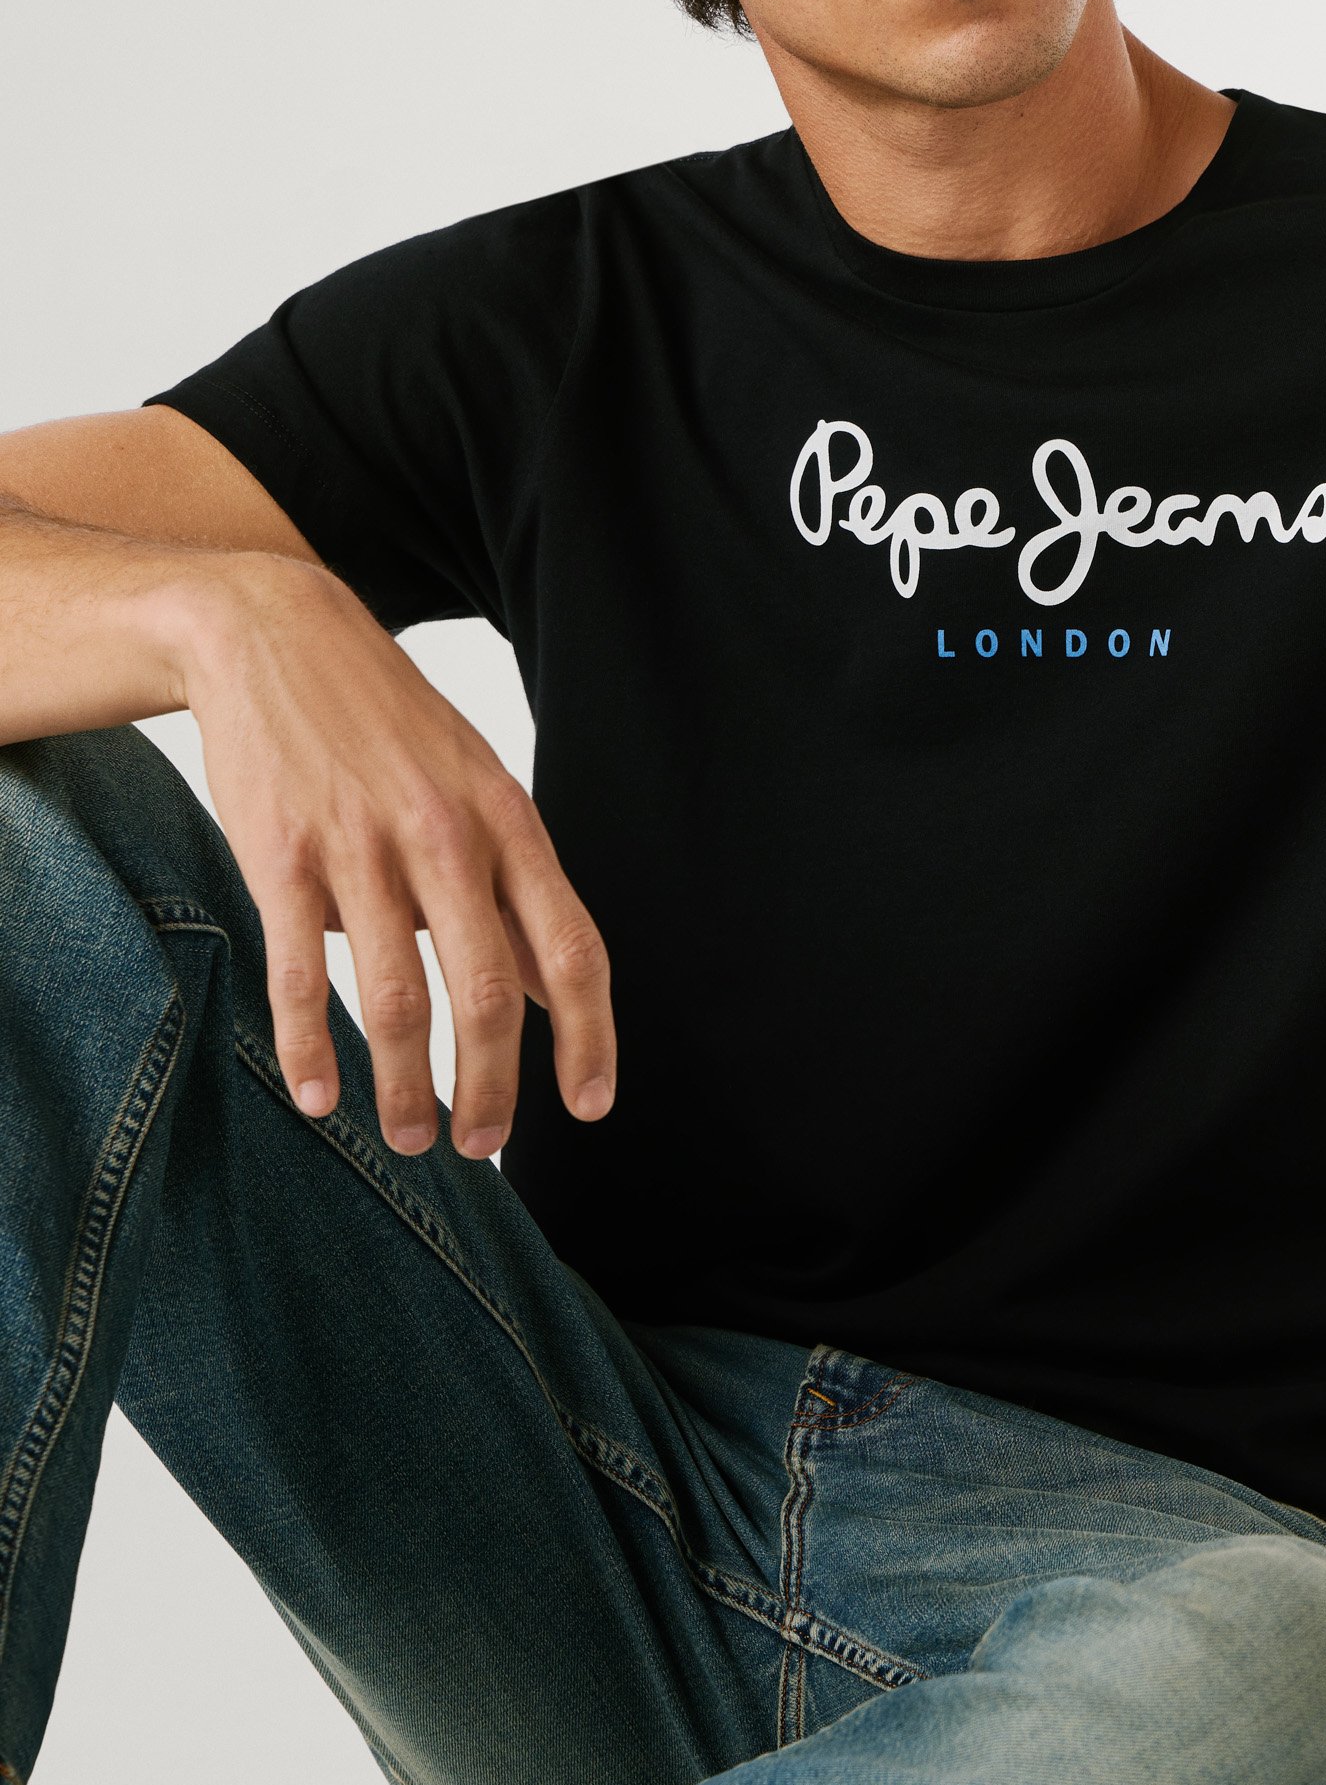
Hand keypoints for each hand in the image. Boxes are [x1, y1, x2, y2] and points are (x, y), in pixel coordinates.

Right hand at [174, 552, 613, 1157]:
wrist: (274, 636)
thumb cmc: (388, 727)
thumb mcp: (477, 790)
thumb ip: (517, 892)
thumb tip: (563, 994)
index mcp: (509, 824)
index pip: (573, 949)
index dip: (589, 1038)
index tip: (591, 1105)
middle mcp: (446, 839)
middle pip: (490, 993)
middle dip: (492, 1089)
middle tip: (481, 1147)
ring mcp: (362, 847)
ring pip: (398, 1000)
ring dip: (406, 1087)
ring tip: (408, 1136)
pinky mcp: (281, 855)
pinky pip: (300, 974)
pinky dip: (312, 1049)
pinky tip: (319, 1097)